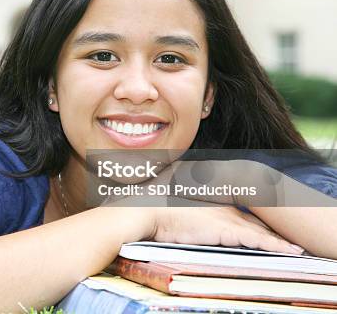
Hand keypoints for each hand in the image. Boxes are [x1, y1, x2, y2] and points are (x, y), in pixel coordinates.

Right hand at [148, 206, 304, 253]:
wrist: (148, 209)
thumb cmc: (154, 206)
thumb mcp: (172, 199)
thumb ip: (183, 199)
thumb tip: (178, 192)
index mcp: (212, 200)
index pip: (241, 212)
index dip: (256, 219)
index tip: (267, 227)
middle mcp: (224, 206)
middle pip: (254, 220)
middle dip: (271, 228)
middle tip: (285, 239)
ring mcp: (227, 217)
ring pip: (260, 230)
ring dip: (278, 240)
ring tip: (294, 249)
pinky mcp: (226, 229)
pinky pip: (257, 240)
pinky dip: (275, 246)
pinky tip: (288, 251)